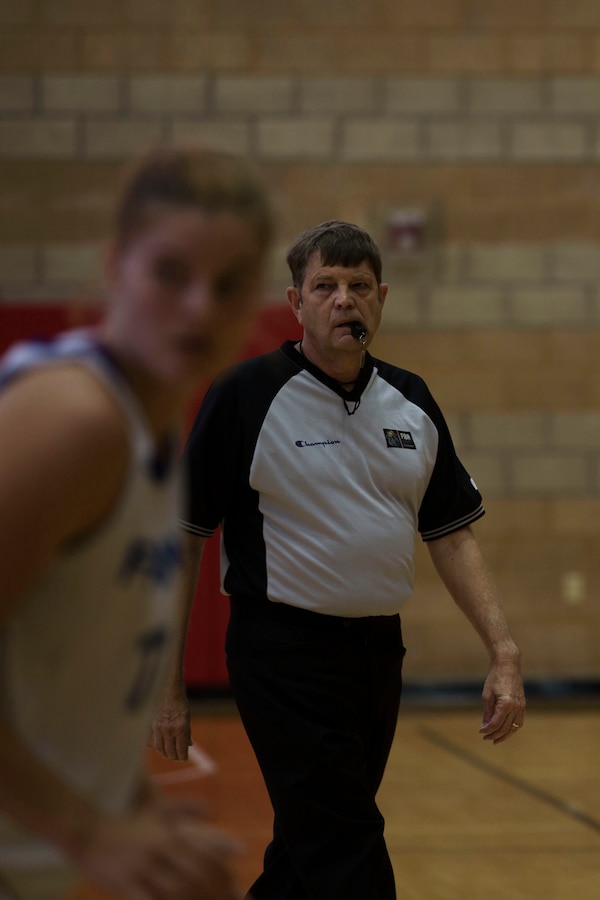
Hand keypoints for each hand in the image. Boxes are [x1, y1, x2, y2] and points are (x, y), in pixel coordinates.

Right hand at [76, 793, 241, 899]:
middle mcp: (161, 849)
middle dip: (215, 896)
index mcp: (171, 834)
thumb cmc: (127, 825)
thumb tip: (210, 811)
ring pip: (176, 892)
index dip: (225, 876)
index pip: (206, 855)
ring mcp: (143, 868)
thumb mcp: (156, 812)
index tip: (240, 892)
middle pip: (196, 876)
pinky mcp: (125, 884)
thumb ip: (184, 809)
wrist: (88, 833)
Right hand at [150, 686, 190, 759]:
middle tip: (177, 758)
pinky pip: (148, 739)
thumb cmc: (180, 701)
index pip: (181, 750)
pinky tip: (150, 748)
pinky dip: (149, 745)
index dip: (183, 757)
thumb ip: (187, 732)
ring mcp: (158, 727)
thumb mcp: (187, 717)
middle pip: (170, 751)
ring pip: (159, 747)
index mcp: (180, 728)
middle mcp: (169, 730)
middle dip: (174, 757)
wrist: (168, 687)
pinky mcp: (150, 724)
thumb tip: (189, 744)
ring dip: (164, 753)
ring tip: (168, 754)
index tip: (184, 759)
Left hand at [479, 656, 525, 743]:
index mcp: (506, 704)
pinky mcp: (523, 705)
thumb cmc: (495, 678)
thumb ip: (487, 713)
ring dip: (505, 735)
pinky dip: (512, 728)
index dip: (488, 729)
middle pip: (505, 728)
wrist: (508, 664)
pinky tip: (505, 731)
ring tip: (495, 739)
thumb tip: (485, 727)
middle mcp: (516, 707)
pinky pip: (518, 721)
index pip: (496, 723)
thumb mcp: (487, 695)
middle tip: (485, 737)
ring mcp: (521, 707)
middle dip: (495, 734)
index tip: (480, 732)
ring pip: (514, 727)